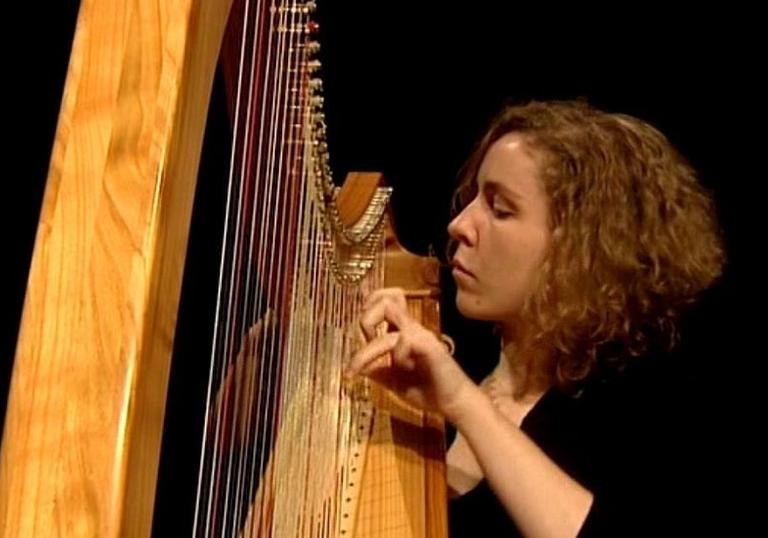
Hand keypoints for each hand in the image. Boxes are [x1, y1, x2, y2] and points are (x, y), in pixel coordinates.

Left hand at [345, 288, 474, 422]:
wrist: (454, 403)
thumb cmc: (429, 390)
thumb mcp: (394, 380)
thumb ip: (378, 370)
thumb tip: (358, 366)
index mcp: (404, 333)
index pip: (386, 300)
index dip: (369, 306)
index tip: (363, 334)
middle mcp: (412, 329)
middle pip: (384, 301)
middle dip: (364, 322)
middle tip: (362, 350)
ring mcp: (421, 335)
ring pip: (388, 319)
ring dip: (370, 348)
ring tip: (362, 368)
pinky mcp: (430, 346)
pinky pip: (403, 340)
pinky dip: (395, 356)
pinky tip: (400, 369)